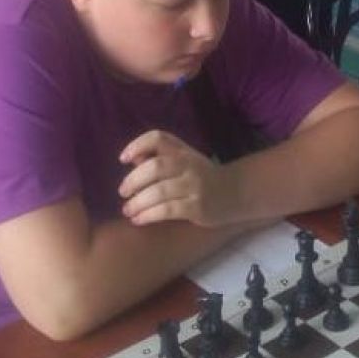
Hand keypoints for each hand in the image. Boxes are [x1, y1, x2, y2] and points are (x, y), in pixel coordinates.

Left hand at [118, 130, 239, 225]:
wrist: (235, 193)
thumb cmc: (202, 176)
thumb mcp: (184, 161)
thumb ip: (159, 157)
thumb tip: (132, 159)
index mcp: (183, 151)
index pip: (158, 138)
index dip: (138, 145)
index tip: (122, 159)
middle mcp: (189, 164)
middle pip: (155, 167)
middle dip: (133, 180)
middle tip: (123, 192)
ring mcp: (194, 186)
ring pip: (159, 191)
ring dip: (138, 202)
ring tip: (127, 211)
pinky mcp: (197, 207)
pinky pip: (167, 210)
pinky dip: (149, 215)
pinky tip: (139, 220)